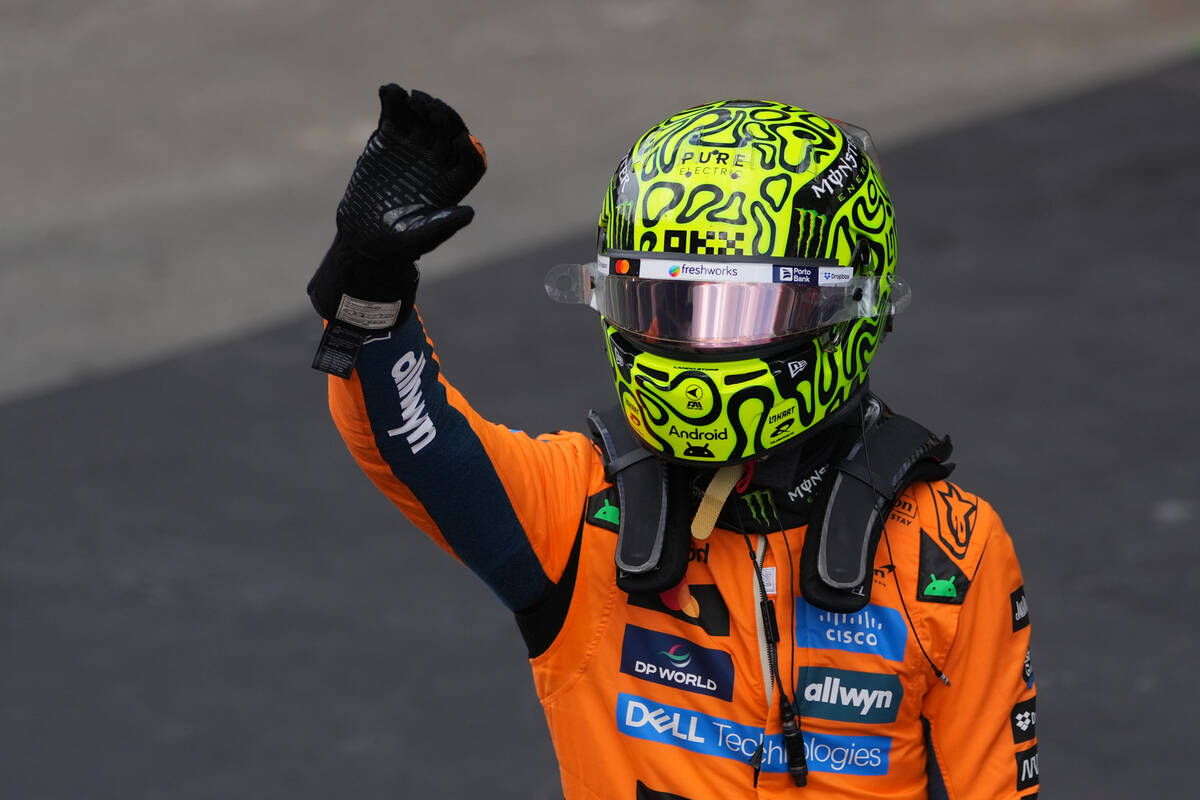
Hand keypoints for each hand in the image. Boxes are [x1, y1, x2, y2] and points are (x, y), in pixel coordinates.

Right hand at [307, 84, 486, 325]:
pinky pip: (395, 111)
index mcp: (451, 184)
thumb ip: (442, 225)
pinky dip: (393, 98)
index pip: (470, 160)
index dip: (470, 150)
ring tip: (412, 98)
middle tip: (432, 108)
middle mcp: (436, 161)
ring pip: (424, 117)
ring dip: (422, 104)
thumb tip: (470, 213)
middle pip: (450, 132)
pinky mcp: (389, 137)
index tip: (462, 141)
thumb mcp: (419, 238)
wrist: (363, 235)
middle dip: (444, 118)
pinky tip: (389, 91)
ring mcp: (413, 145)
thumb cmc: (396, 244)